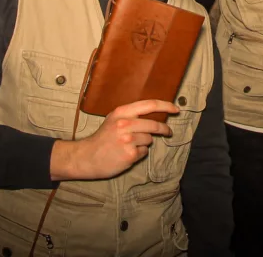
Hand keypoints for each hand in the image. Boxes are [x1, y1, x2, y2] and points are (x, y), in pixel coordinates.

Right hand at [50, 99, 179, 180]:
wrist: (86, 157)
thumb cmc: (103, 138)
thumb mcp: (114, 119)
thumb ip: (131, 115)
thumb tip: (155, 113)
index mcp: (121, 113)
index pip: (149, 105)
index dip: (165, 106)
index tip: (175, 109)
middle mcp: (125, 124)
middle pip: (154, 124)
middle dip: (164, 129)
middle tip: (168, 131)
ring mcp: (128, 140)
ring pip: (149, 139)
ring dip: (145, 142)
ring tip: (130, 145)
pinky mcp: (130, 155)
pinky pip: (144, 152)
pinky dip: (139, 153)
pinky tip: (127, 153)